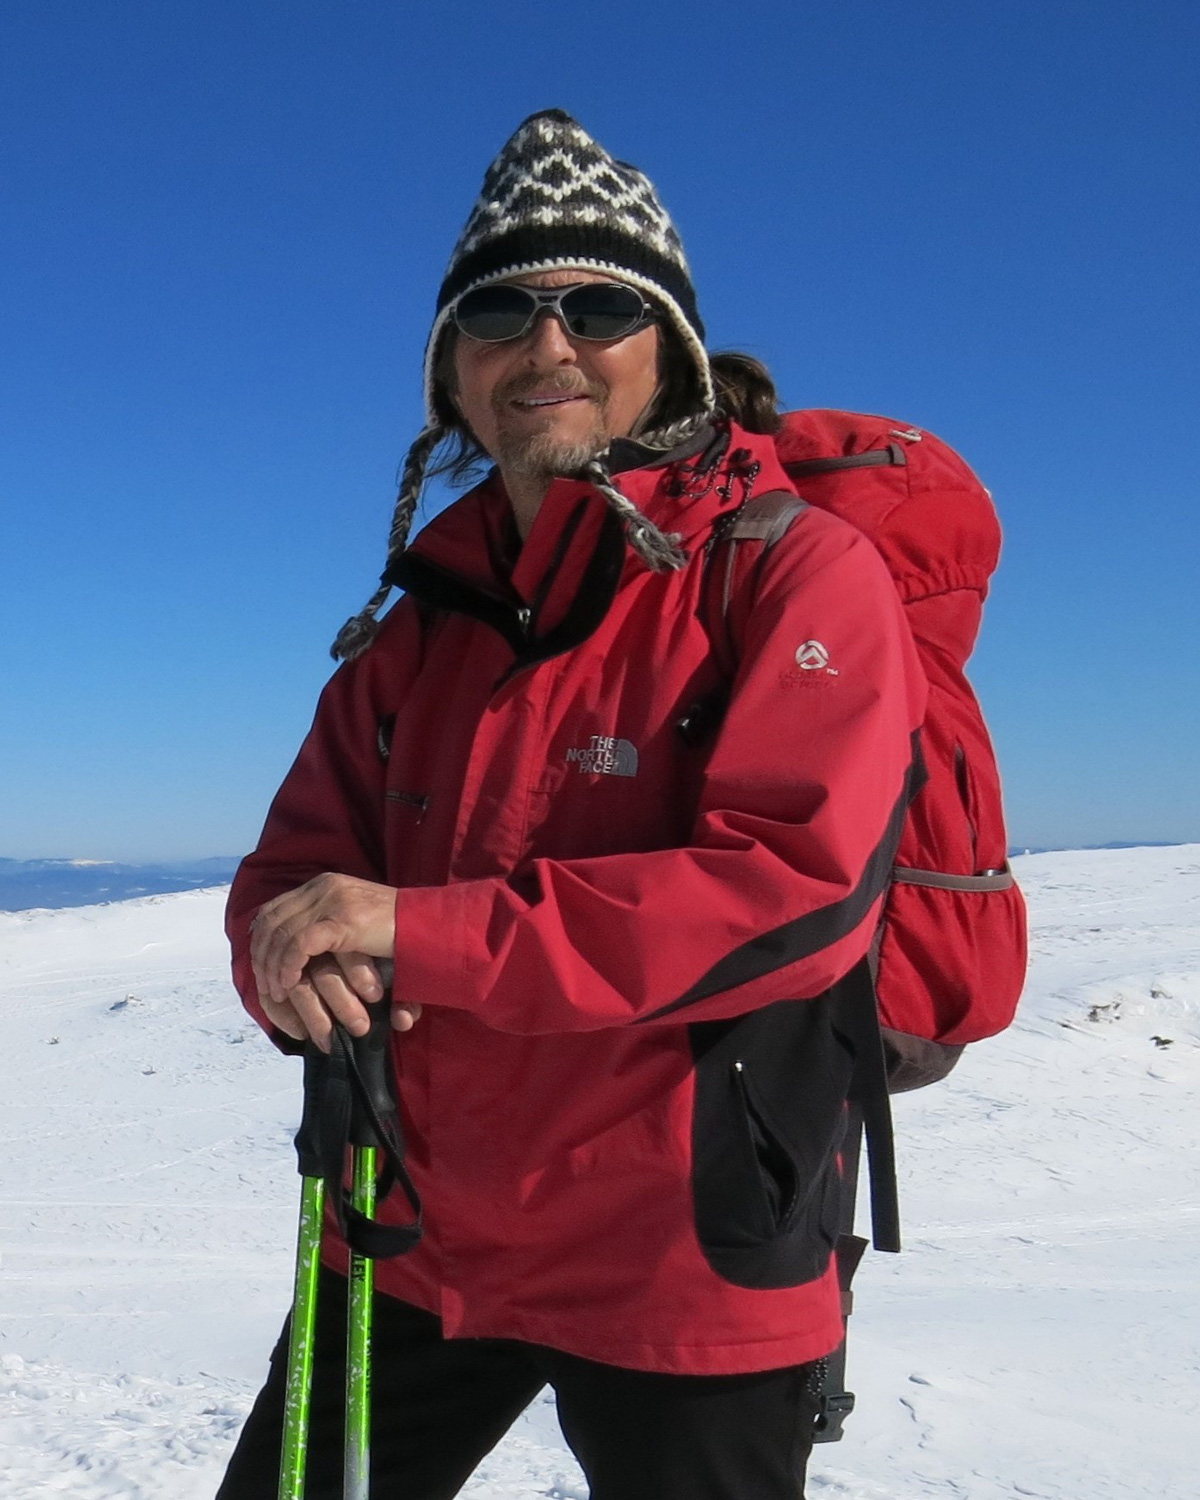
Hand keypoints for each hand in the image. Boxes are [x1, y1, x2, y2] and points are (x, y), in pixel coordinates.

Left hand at [250, 875, 420, 1049]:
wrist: (427, 927)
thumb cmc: (396, 932)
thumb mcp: (353, 924)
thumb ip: (325, 926)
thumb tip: (291, 947)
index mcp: (324, 884)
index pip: (274, 908)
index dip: (260, 939)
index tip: (260, 967)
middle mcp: (324, 887)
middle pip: (272, 920)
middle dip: (262, 956)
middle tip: (265, 985)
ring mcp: (333, 900)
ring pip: (282, 933)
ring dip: (274, 966)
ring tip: (277, 991)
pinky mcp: (343, 920)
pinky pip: (301, 943)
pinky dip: (290, 965)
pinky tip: (291, 983)